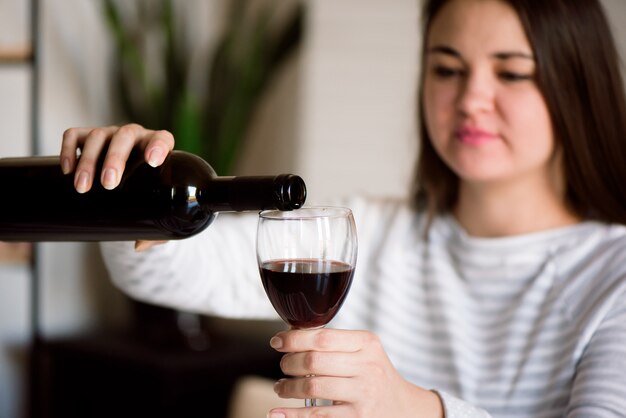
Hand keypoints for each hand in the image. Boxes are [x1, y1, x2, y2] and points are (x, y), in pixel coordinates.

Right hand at [61, 124, 173, 250]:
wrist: (129, 181)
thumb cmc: (148, 194)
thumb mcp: (157, 213)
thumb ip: (156, 231)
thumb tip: (139, 245)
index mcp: (158, 148)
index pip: (163, 139)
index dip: (159, 146)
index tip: (152, 161)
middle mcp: (134, 137)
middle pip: (125, 137)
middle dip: (115, 159)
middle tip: (108, 184)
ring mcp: (110, 135)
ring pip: (97, 137)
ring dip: (88, 161)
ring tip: (83, 187)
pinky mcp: (87, 137)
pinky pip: (75, 135)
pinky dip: (68, 149)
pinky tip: (67, 170)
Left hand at [268, 328, 442, 417]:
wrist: (403, 407)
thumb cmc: (374, 374)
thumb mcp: (364, 351)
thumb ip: (335, 342)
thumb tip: (291, 337)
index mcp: (367, 343)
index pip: (322, 337)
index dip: (293, 339)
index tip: (277, 342)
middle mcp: (367, 367)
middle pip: (314, 361)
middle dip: (289, 363)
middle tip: (283, 367)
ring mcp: (363, 394)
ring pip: (312, 387)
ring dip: (288, 388)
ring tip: (281, 387)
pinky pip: (317, 416)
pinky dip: (292, 415)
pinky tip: (278, 413)